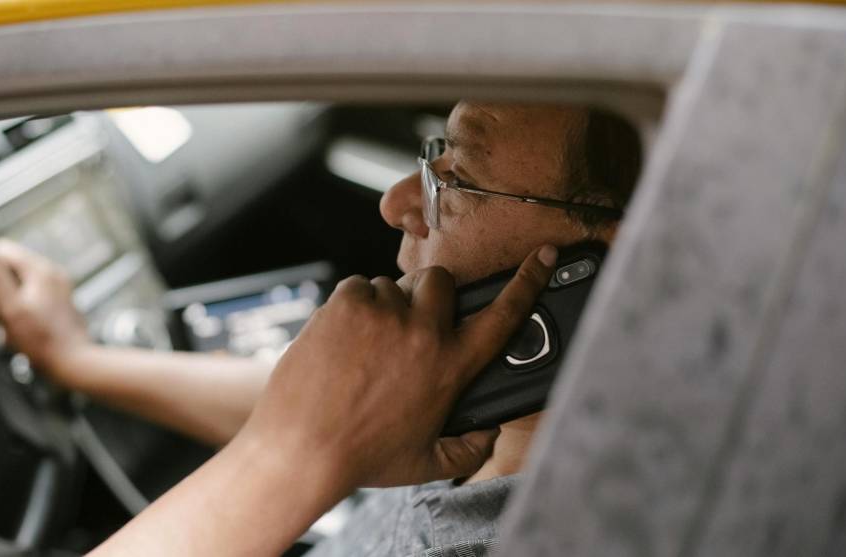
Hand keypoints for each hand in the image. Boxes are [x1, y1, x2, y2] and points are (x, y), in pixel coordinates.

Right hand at [0, 238, 90, 383]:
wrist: (72, 362)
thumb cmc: (40, 339)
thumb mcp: (9, 306)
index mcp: (40, 269)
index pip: (1, 250)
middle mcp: (52, 273)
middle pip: (9, 269)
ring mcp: (57, 287)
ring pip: (17, 286)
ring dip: (6, 305)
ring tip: (10, 328)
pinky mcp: (58, 302)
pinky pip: (28, 299)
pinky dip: (19, 312)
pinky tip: (20, 331)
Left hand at [237, 244, 558, 492]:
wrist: (301, 448)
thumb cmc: (361, 456)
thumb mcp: (424, 464)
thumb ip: (468, 451)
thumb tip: (489, 435)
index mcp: (451, 366)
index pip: (504, 315)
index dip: (528, 281)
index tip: (544, 255)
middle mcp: (424, 332)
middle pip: (442, 281)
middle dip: (430, 294)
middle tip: (408, 321)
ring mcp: (385, 314)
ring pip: (393, 285)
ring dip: (384, 307)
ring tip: (364, 347)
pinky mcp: (348, 303)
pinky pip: (358, 286)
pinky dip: (352, 305)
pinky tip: (343, 339)